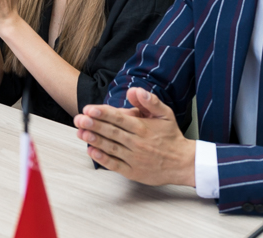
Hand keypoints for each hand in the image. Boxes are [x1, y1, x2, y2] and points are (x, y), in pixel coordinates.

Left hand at [74, 88, 194, 187]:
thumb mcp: (166, 114)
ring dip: (94, 140)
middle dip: (93, 125)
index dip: (103, 113)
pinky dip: (102, 159)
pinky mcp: (133, 172)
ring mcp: (134, 158)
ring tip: (80, 132)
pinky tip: (91, 151)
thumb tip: (134, 91)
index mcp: (143, 127)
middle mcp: (137, 143)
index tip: (89, 109)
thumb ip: (150, 101)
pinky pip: (115, 165)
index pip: (119, 119)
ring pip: (111, 148)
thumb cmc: (171, 136)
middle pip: (112, 132)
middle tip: (78, 119)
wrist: (183, 163)